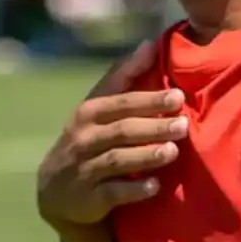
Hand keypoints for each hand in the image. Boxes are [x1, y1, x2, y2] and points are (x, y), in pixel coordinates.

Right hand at [36, 41, 189, 229]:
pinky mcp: (87, 198)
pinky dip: (133, 189)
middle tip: (183, 125)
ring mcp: (84, 169)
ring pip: (117, 159)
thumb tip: (150, 43)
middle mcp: (84, 138)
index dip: (148, 98)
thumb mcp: (99, 107)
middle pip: (122, 129)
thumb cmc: (90, 139)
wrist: (57, 192)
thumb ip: (124, 77)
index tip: (178, 96)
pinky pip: (112, 193)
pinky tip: (154, 185)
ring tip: (172, 151)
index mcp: (89, 112)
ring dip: (146, 155)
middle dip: (153, 126)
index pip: (120, 101)